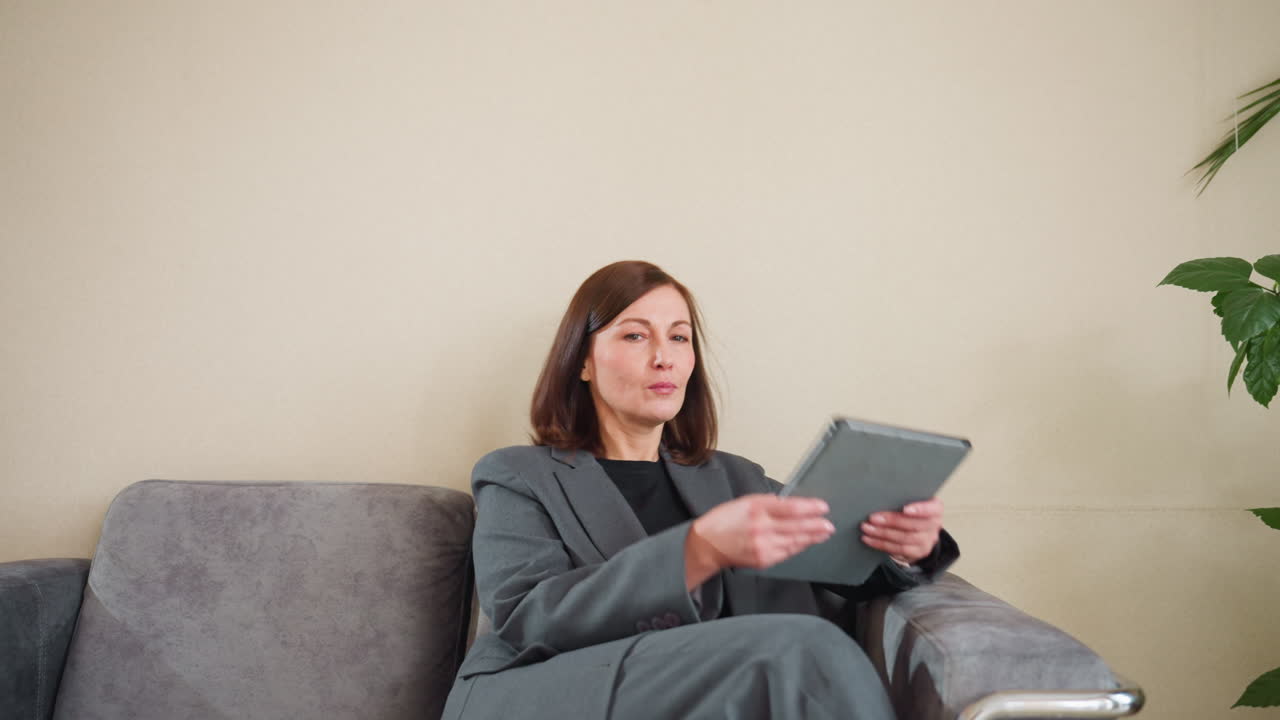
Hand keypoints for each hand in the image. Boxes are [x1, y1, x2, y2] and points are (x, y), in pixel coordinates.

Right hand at [684, 494, 834, 588]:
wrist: (707, 545)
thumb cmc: (724, 520)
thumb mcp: (745, 502)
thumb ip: (769, 502)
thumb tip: (791, 504)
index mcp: (756, 509)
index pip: (790, 508)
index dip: (810, 508)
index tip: (822, 507)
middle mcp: (761, 528)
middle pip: (796, 526)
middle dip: (816, 525)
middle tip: (829, 524)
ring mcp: (763, 546)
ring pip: (795, 541)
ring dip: (812, 537)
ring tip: (824, 533)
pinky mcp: (764, 559)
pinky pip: (787, 553)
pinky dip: (799, 547)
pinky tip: (807, 543)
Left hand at [859, 498, 943, 565]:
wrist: (919, 533)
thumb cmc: (912, 512)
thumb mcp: (913, 502)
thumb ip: (903, 498)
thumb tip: (880, 495)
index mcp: (935, 509)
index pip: (931, 509)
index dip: (919, 509)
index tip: (905, 509)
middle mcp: (934, 525)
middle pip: (913, 525)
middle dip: (891, 521)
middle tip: (872, 518)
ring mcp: (927, 541)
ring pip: (904, 538)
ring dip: (882, 533)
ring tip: (867, 528)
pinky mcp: (917, 553)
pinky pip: (898, 549)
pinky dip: (880, 544)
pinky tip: (868, 539)